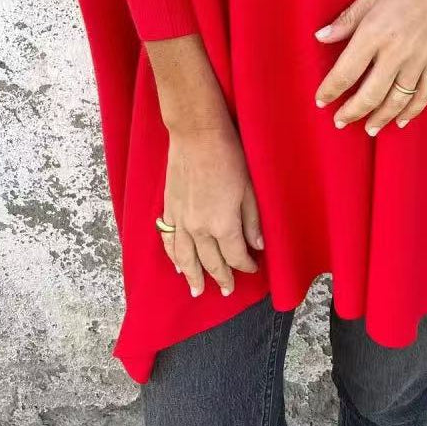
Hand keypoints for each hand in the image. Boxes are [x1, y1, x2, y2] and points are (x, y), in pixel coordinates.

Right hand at [144, 34, 263, 296]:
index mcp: (223, 224)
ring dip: (193, 276)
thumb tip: (257, 246)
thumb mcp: (250, 188)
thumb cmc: (229, 156)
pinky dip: (173, 256)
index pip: (236, 256)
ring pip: (186, 258)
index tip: (253, 270)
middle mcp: (199, 229)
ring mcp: (180, 220)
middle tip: (226, 291)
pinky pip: (169, 241)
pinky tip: (177, 265)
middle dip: (220, 277)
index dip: (245, 266)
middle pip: (210, 262)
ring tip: (197, 290)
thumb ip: (252, 220)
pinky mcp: (169, 209)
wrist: (197, 134)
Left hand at [313, 0, 426, 133]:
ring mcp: (422, 58)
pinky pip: (424, 93)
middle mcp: (397, 51)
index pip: (345, 72)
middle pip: (369, 94)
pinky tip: (401, 120)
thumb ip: (349, 18)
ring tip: (367, 128)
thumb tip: (322, 37)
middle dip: (351, 112)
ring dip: (379, 117)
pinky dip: (412, 110)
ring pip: (397, 100)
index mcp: (376, 31)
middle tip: (339, 121)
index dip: (330, 90)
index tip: (320, 100)